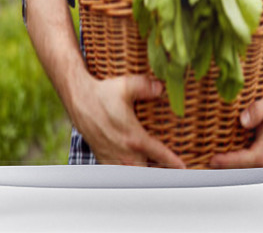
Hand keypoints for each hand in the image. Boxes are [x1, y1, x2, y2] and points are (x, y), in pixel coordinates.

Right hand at [72, 74, 186, 168]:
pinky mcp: (103, 158)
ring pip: (132, 177)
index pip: (159, 154)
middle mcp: (124, 152)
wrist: (79, 100)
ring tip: (157, 177)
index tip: (183, 167)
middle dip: (160, 175)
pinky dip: (128, 176)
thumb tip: (161, 88)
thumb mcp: (126, 85)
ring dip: (144, 177)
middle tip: (173, 175)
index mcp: (133, 137)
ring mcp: (113, 158)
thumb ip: (146, 86)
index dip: (173, 162)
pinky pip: (118, 175)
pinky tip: (135, 172)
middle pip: (147, 174)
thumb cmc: (103, 93)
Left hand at [209, 87, 262, 168]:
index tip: (212, 160)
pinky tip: (221, 162)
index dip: (227, 162)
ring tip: (208, 166)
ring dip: (228, 170)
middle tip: (203, 166)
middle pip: (241, 171)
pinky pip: (248, 168)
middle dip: (224, 170)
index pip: (244, 161)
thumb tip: (243, 120)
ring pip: (244, 172)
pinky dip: (235, 167)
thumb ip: (257, 111)